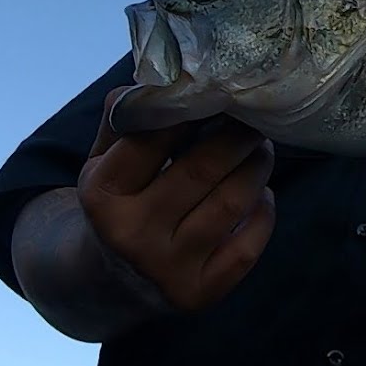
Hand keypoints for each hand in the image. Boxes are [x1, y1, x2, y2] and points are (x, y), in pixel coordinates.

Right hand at [76, 86, 276, 312]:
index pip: (155, 139)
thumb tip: (169, 71)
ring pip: (234, 203)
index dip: (194, 109)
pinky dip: (263, 210)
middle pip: (203, 169)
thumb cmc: (119, 200)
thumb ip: (130, 117)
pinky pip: (250, 242)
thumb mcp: (103, 160)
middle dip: (238, 134)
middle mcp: (132, 235)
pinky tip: (259, 193)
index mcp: (102, 194)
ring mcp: (168, 270)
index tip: (222, 89)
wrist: (110, 280)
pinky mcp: (201, 294)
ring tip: (261, 147)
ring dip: (257, 166)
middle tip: (255, 116)